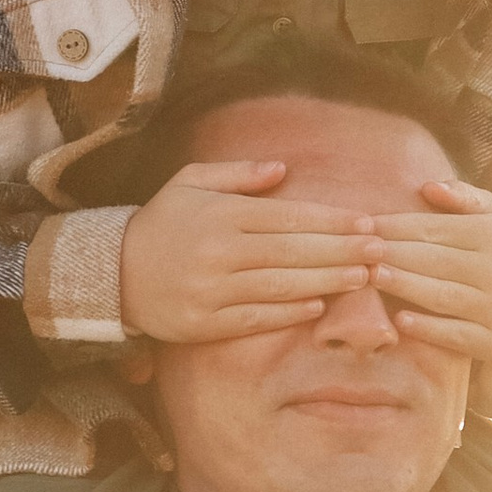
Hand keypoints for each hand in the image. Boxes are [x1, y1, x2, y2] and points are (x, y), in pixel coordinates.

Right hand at [118, 161, 381, 341]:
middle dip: (341, 250)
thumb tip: (283, 169)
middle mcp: (218, 251)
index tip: (367, 222)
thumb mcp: (190, 182)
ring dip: (326, 282)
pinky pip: (254, 318)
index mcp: (221, 214)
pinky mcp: (203, 322)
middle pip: (292, 251)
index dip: (331, 221)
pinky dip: (288, 312)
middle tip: (380, 250)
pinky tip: (318, 305)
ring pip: (280, 285)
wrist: (112, 273)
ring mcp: (211, 289)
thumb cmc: (162, 222)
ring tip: (363, 277)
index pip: (288, 216)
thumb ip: (238, 174)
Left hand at [371, 180, 491, 359]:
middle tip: (359, 252)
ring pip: (440, 295)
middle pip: (433, 261)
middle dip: (392, 254)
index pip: (434, 229)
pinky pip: (453, 334)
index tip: (365, 226)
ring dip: (403, 285)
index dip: (396, 226)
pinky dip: (426, 328)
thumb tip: (428, 186)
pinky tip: (399, 320)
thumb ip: (462, 196)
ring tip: (371, 276)